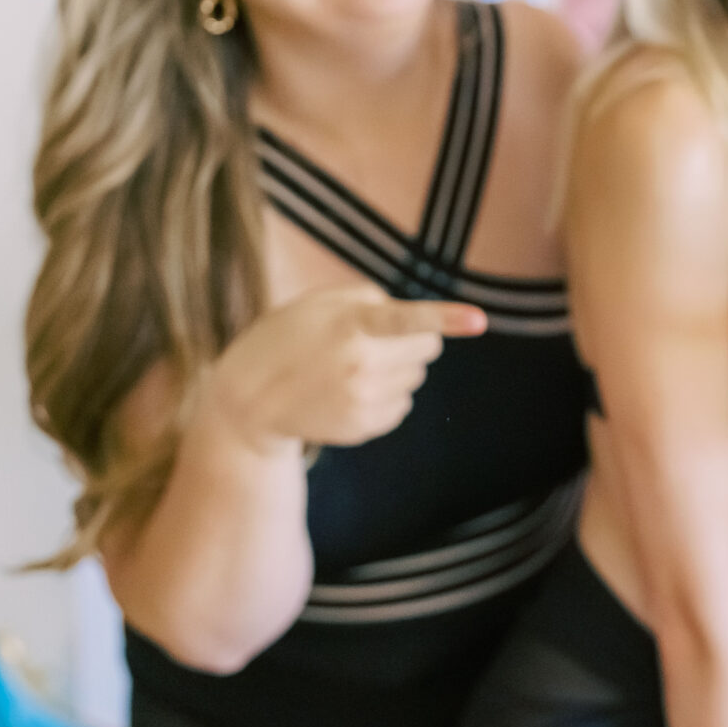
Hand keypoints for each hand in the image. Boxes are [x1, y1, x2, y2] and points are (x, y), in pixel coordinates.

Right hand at [203, 284, 485, 451]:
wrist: (248, 401)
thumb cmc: (286, 338)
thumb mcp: (318, 303)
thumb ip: (370, 299)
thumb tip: (411, 318)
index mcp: (351, 326)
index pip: (408, 320)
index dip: (447, 319)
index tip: (479, 321)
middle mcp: (362, 364)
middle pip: (429, 350)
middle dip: (414, 342)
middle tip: (375, 341)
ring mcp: (364, 399)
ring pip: (416, 378)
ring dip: (398, 369)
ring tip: (351, 367)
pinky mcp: (365, 426)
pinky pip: (402, 406)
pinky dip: (387, 396)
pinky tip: (349, 391)